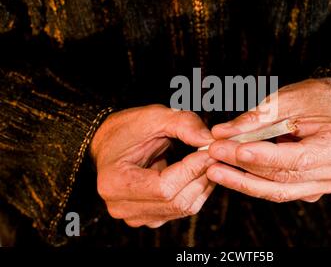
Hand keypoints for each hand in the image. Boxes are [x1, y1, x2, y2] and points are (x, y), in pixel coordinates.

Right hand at [91, 104, 215, 227]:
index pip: (164, 187)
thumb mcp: (154, 117)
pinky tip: (200, 173)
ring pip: (182, 208)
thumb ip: (183, 124)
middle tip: (216, 154)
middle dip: (201, 176)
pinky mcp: (148, 218)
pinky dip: (196, 191)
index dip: (191, 170)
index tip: (209, 151)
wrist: (110, 141)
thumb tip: (210, 141)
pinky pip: (181, 210)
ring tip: (210, 161)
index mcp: (115, 183)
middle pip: (176, 201)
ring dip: (202, 184)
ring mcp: (135, 216)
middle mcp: (121, 206)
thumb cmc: (128, 128)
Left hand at [206, 78, 330, 202]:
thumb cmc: (309, 99)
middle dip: (244, 167)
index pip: (298, 158)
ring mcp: (325, 183)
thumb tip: (220, 134)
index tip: (234, 149)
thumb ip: (253, 120)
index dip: (264, 157)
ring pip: (278, 190)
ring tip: (214, 167)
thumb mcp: (282, 101)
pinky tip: (229, 172)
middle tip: (213, 154)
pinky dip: (252, 181)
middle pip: (285, 177)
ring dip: (242, 180)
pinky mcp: (309, 189)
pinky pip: (277, 190)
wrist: (328, 106)